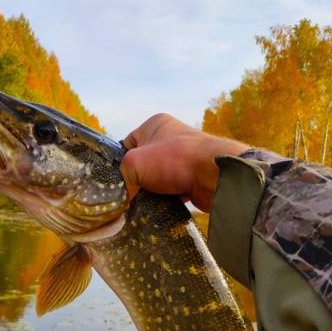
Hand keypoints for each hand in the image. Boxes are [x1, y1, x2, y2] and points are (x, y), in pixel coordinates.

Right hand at [120, 114, 248, 212]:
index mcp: (156, 124)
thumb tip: (125, 196)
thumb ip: (122, 176)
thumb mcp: (134, 162)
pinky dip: (165, 199)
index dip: (120, 161)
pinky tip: (161, 206)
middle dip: (136, 180)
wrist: (214, 177)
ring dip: (151, 191)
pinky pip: (171, 191)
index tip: (117, 178)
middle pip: (142, 163)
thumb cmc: (174, 160)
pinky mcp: (192, 178)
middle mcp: (171, 138)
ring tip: (146, 201)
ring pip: (156, 179)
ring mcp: (183, 159)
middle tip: (130, 193)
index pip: (127, 143)